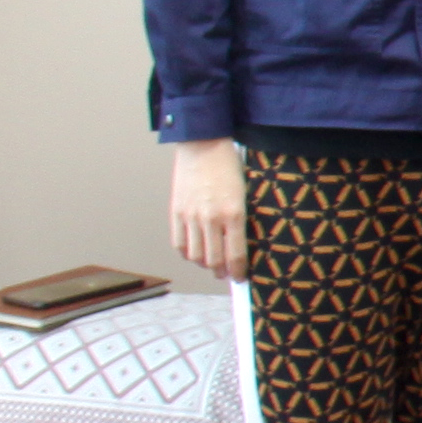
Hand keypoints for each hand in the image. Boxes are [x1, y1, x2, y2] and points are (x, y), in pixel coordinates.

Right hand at [169, 139, 246, 280]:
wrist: (203, 145)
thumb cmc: (229, 166)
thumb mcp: (245, 193)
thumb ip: (241, 219)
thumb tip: (242, 244)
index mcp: (234, 214)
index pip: (235, 255)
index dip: (238, 272)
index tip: (241, 278)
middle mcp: (211, 219)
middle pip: (214, 261)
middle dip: (222, 272)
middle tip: (227, 274)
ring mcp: (191, 217)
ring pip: (195, 256)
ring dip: (205, 264)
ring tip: (212, 263)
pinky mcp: (176, 212)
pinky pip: (179, 243)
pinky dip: (187, 253)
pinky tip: (195, 252)